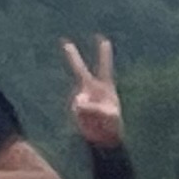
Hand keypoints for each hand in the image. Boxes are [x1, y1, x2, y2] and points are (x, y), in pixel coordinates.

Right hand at [62, 36, 122, 150]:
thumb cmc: (112, 124)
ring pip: (78, 99)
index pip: (104, 67)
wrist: (104, 138)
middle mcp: (91, 89)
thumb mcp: (109, 116)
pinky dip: (81, 116)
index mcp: (105, 87)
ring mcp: (82, 97)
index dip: (104, 54)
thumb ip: (94, 108)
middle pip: (79, 69)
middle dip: (72, 56)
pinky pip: (76, 109)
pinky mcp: (76, 108)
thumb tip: (78, 102)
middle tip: (66, 42)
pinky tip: (88, 121)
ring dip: (87, 109)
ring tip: (97, 118)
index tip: (104, 40)